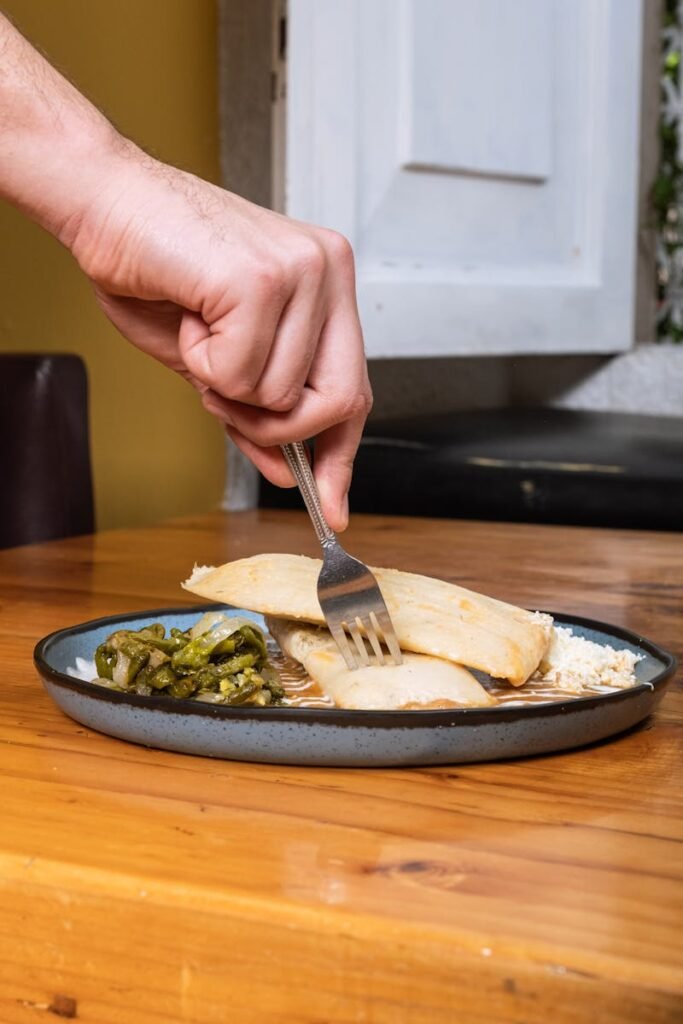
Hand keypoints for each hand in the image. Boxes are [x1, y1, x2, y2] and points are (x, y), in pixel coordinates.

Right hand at [65, 143, 371, 529]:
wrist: (106, 203)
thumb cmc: (157, 268)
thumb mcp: (218, 359)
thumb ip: (261, 412)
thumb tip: (291, 470)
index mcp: (328, 282)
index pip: (355, 388)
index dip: (341, 455)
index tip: (333, 502)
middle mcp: (328, 270)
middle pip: (339, 402)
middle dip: (277, 429)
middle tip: (225, 401)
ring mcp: (302, 272)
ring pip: (281, 396)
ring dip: (223, 384)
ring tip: (200, 330)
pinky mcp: (262, 280)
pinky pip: (241, 375)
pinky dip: (201, 363)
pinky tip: (190, 318)